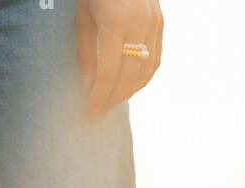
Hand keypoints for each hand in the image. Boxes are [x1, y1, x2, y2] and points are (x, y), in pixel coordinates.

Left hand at [77, 0, 163, 118]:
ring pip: (145, 71)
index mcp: (115, 22)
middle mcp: (139, 23)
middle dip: (113, 98)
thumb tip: (90, 86)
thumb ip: (87, 52)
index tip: (92, 112)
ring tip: (113, 101)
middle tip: (100, 111)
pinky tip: (130, 86)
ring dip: (129, 92)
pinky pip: (155, 59)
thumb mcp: (83, 17)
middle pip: (128, 76)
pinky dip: (143, 78)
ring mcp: (154, 22)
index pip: (108, 73)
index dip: (100, 97)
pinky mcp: (161, 22)